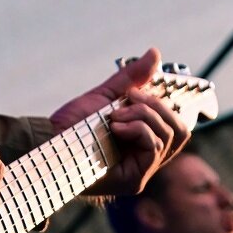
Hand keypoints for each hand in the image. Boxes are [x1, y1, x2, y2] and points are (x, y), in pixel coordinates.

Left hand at [49, 47, 189, 195]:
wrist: (51, 139)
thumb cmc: (74, 123)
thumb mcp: (108, 95)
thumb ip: (133, 78)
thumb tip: (155, 53)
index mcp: (144, 141)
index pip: (177, 125)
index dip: (167, 104)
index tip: (140, 90)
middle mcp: (147, 159)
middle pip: (181, 131)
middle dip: (158, 106)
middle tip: (130, 97)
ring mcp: (142, 171)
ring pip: (169, 136)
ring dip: (143, 115)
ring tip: (115, 114)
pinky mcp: (135, 180)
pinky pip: (154, 146)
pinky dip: (138, 128)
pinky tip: (115, 126)